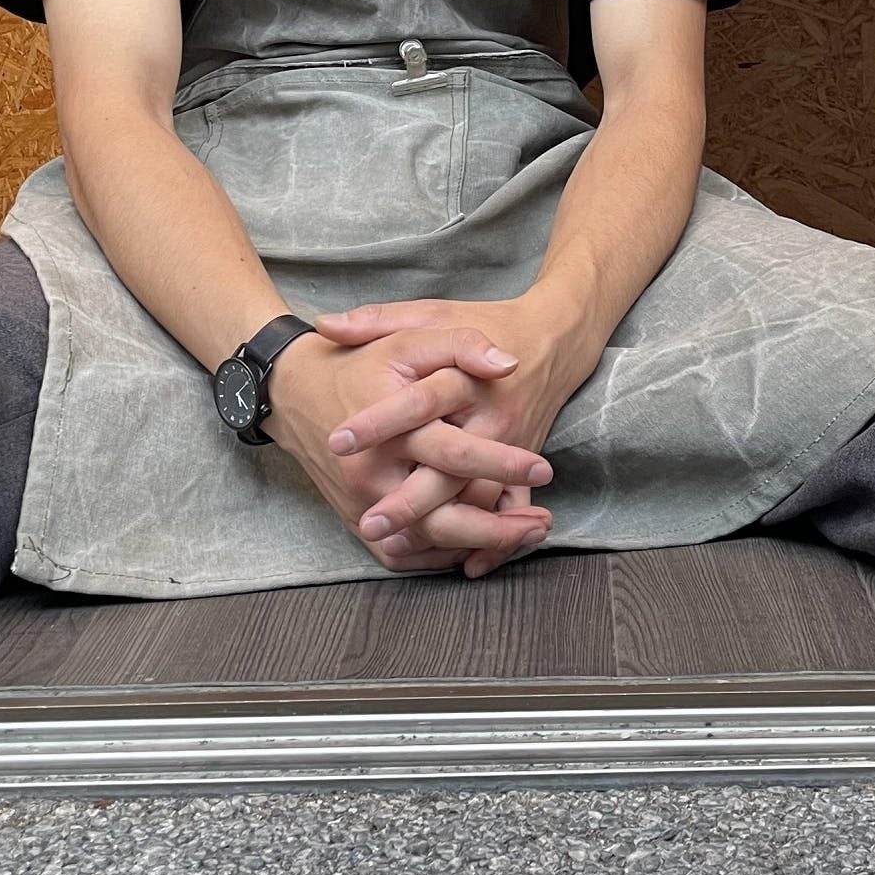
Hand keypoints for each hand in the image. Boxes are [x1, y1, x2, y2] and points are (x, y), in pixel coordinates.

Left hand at [315, 295, 598, 578]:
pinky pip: (508, 511)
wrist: (551, 339)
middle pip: (452, 463)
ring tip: (396, 545)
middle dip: (410, 497)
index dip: (378, 422)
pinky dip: (490, 542)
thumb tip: (323, 324)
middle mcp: (495, 416)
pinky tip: (461, 562)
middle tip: (368, 519)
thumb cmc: (484, 323)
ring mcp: (514, 446)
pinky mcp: (524, 466)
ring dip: (444, 527)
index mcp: (469, 375)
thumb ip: (379, 319)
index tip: (337, 441)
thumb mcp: (433, 313)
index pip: (419, 402)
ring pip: (479, 497)